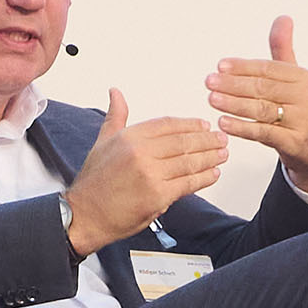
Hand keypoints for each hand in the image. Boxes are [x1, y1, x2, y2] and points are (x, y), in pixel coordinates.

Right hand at [64, 89, 226, 255]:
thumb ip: (116, 116)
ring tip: (222, 154)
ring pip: (189, 161)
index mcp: (130, 136)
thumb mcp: (102, 141)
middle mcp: (141, 152)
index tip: (203, 125)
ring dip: (210, 157)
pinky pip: (188, 183)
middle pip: (183, 141)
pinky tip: (213, 173)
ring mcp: (150, 174)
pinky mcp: (158, 196)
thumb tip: (115, 92)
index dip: (190, 124)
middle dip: (206, 140)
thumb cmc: (94, 183)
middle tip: (220, 138)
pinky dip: (204, 178)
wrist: (85, 215)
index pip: (168, 124)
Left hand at [203, 16, 307, 196]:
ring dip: (234, 104)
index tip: (220, 65)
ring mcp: (302, 121)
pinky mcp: (295, 142)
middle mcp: (305, 97)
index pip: (268, 69)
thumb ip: (283, 50)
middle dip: (234, 84)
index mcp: (303, 77)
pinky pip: (264, 133)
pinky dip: (242, 128)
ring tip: (212, 99)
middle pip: (263, 88)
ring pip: (262, 110)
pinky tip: (224, 123)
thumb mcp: (295, 80)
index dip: (243, 67)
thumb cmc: (301, 110)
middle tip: (209, 81)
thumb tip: (283, 18)